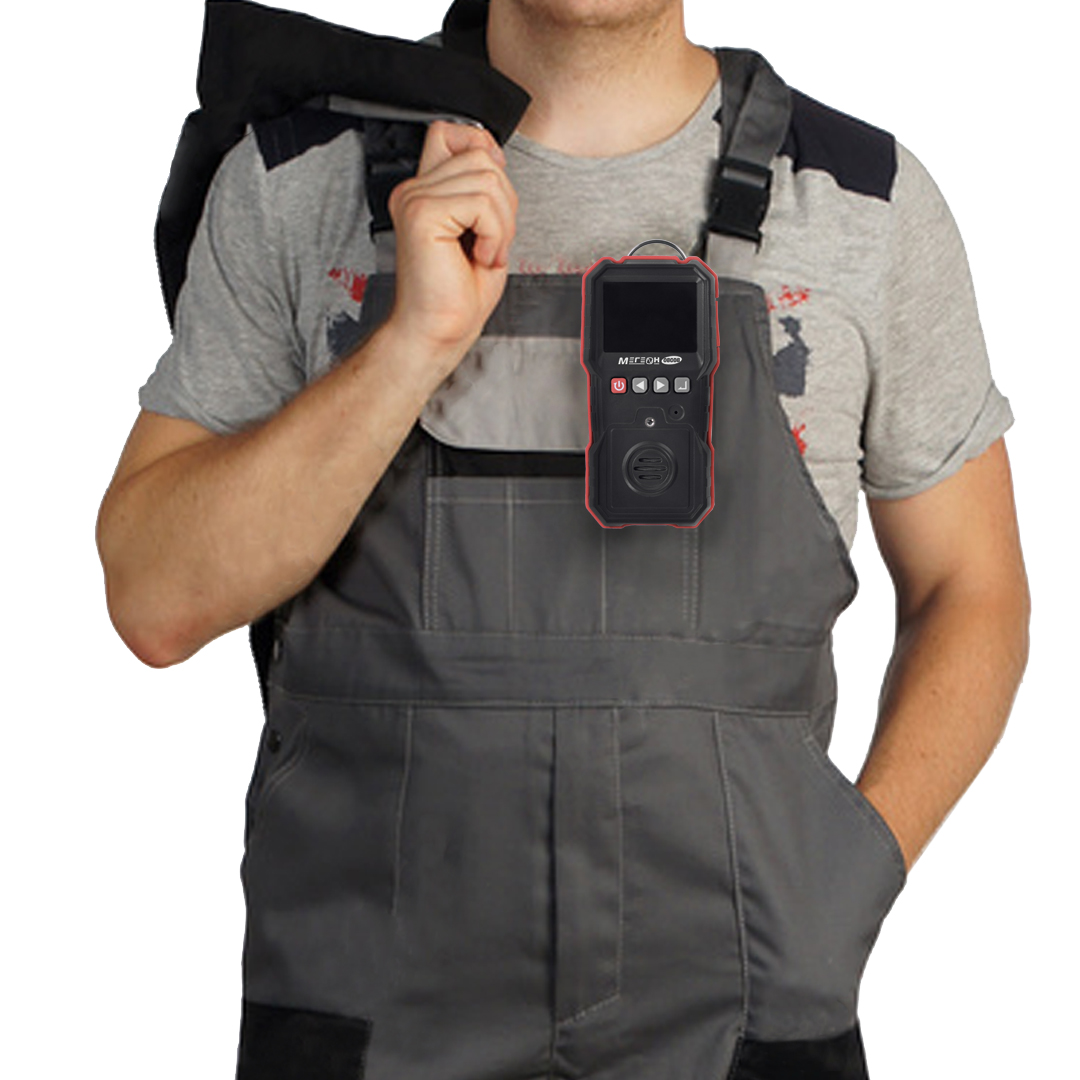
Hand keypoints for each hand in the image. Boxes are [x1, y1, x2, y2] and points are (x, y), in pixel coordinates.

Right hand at [386, 119, 517, 364]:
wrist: (438, 331)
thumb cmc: (457, 293)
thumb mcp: (481, 228)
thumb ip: (482, 187)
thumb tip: (494, 152)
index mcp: (424, 190)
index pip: (453, 132)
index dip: (483, 152)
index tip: (491, 201)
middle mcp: (414, 190)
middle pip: (482, 156)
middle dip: (504, 203)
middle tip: (490, 242)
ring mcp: (414, 199)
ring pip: (487, 178)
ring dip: (501, 223)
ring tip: (484, 252)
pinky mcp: (422, 214)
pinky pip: (481, 203)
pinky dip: (493, 234)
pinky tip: (478, 256)